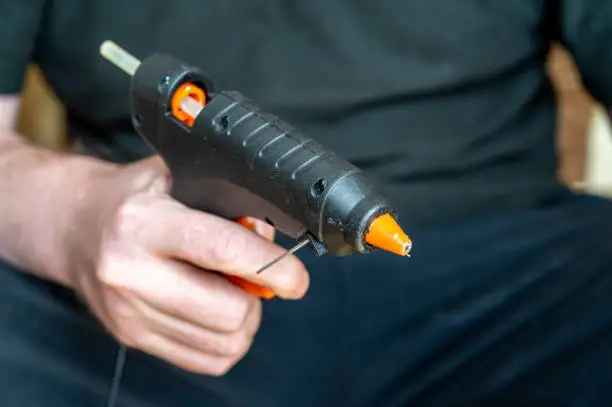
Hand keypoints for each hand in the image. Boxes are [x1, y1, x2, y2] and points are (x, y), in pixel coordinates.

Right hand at [65, 156, 308, 375]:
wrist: (76, 226)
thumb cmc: (133, 198)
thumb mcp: (177, 177)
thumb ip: (227, 202)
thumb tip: (272, 240)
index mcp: (142, 222)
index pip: (222, 250)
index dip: (273, 267)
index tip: (296, 278)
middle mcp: (129, 271)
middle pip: (228, 311)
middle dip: (259, 298)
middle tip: (258, 279)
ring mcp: (129, 312)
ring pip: (222, 342)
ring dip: (245, 321)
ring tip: (234, 292)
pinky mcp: (132, 337)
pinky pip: (205, 360)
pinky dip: (226, 341)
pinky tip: (217, 312)